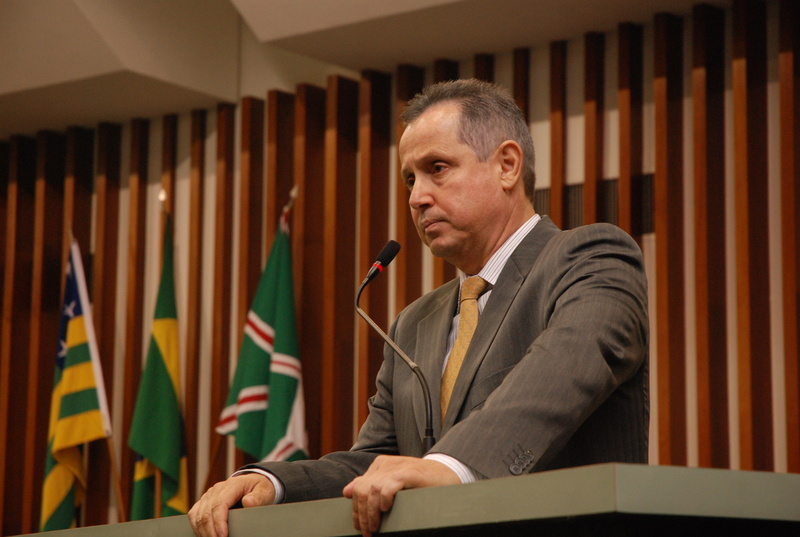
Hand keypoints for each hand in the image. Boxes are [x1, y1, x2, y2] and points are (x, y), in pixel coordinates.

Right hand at [188, 473, 275, 536]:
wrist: (252, 483)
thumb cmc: (258, 488)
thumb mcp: (264, 491)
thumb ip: (258, 497)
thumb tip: (248, 503)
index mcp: (231, 485)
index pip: (220, 504)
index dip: (219, 523)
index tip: (223, 536)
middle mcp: (216, 489)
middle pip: (207, 513)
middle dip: (211, 532)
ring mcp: (208, 495)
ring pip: (198, 516)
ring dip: (203, 532)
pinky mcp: (203, 502)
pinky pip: (194, 515)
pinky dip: (197, 528)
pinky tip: (204, 536)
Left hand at [342, 455, 458, 536]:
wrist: (448, 473)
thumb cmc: (421, 483)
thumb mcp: (392, 483)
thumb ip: (370, 485)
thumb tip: (346, 491)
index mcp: (380, 465)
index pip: (358, 487)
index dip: (356, 509)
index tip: (360, 526)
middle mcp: (385, 464)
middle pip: (362, 490)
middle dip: (361, 514)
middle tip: (367, 532)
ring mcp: (397, 467)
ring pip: (372, 490)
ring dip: (371, 513)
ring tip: (375, 527)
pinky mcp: (409, 473)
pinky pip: (388, 486)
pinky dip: (384, 499)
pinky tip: (386, 509)